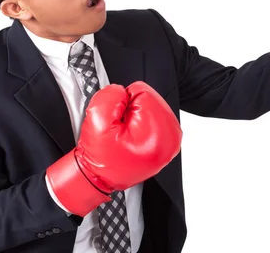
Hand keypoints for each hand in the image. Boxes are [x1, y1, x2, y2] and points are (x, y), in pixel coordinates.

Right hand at [46, 81, 181, 215]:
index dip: (122, 104)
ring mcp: (171, 139)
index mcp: (159, 131)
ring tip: (124, 136)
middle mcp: (171, 135)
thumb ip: (109, 97)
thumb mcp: (97, 122)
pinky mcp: (167, 141)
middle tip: (120, 131)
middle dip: (130, 110)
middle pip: (148, 98)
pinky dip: (139, 123)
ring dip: (134, 117)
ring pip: (149, 106)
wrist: (99, 178)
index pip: (142, 92)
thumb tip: (122, 91)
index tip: (118, 123)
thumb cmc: (100, 158)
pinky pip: (151, 116)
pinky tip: (131, 138)